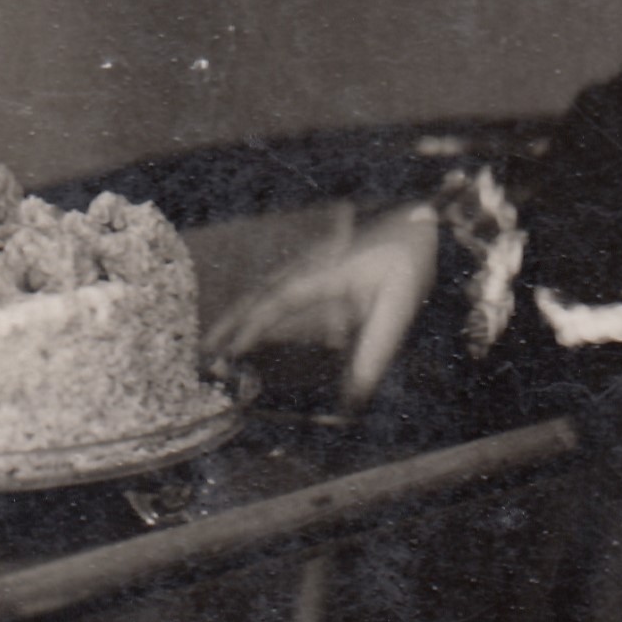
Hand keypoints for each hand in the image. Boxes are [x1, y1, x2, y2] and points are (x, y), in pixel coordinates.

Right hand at [205, 204, 439, 407]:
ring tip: (214, 342)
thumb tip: (355, 394)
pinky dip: (256, 309)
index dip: (254, 325)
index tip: (233, 350)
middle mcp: (309, 266)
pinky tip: (247, 326)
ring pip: (263, 290)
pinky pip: (276, 291)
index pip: (280, 300)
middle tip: (205, 350)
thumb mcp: (398, 308)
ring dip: (238, 316)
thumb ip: (375, 350)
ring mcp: (309, 265)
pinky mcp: (314, 269)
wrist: (416, 226)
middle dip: (230, 322)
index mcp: (326, 274)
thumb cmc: (407, 263)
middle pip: (259, 293)